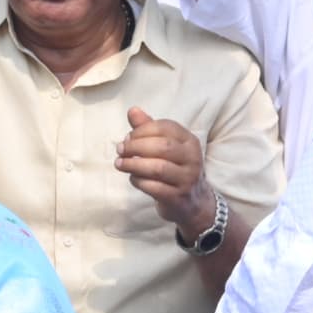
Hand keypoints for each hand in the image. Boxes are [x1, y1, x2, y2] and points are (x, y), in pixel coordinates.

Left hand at [119, 107, 213, 236]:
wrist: (193, 202)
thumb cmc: (174, 168)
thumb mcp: (166, 146)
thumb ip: (149, 128)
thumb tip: (132, 110)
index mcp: (190, 140)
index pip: (165, 127)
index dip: (142, 130)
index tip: (127, 137)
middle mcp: (193, 158)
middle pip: (162, 147)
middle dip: (136, 147)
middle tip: (120, 150)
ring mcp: (187, 179)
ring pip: (158, 168)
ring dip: (133, 165)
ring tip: (120, 164)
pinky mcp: (178, 197)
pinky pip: (154, 188)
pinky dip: (138, 181)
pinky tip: (133, 178)